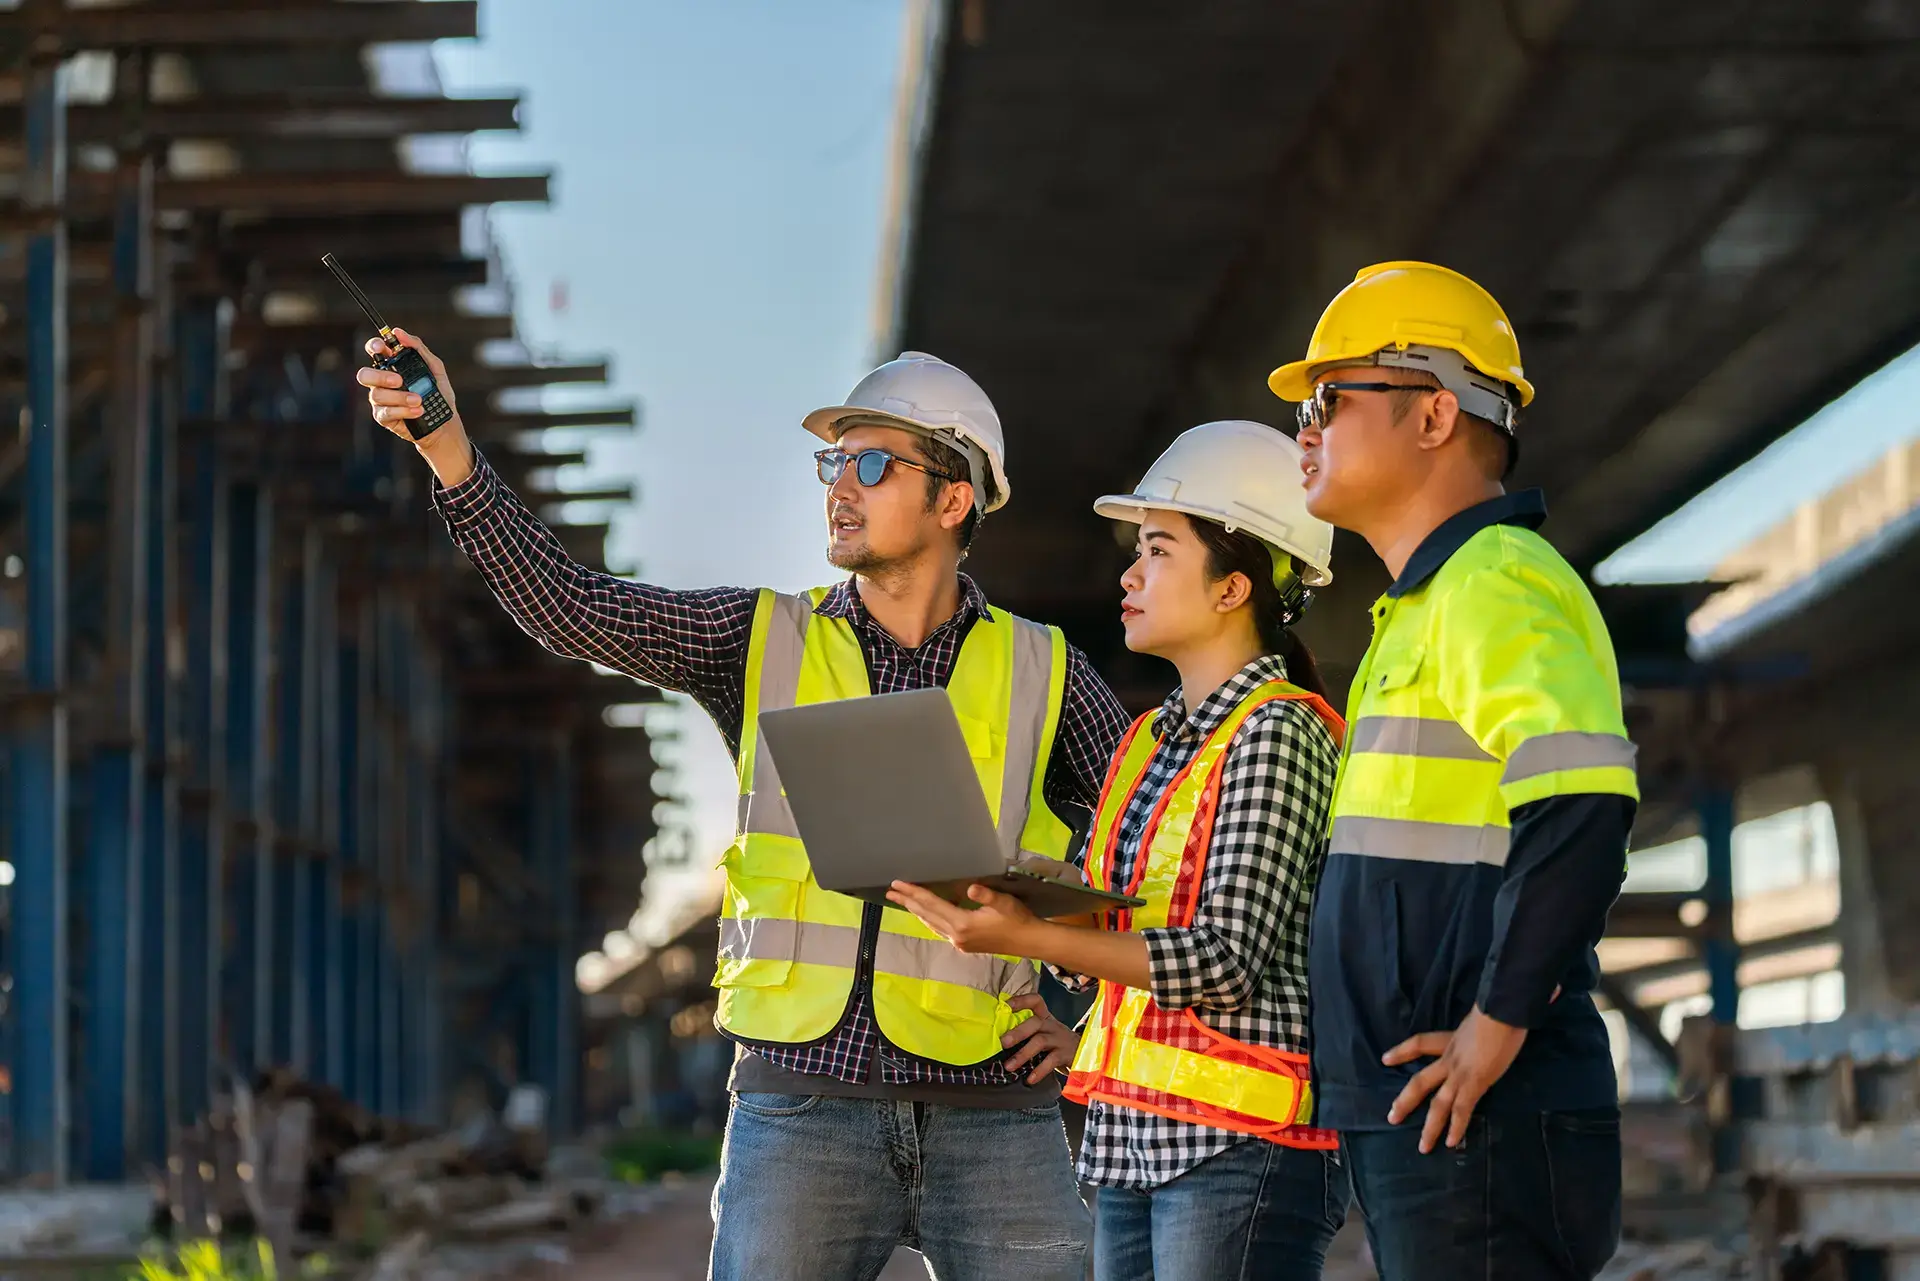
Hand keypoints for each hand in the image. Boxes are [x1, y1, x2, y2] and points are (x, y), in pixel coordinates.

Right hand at [355, 328, 473, 483]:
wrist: (444, 423)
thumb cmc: (437, 394)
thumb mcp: (434, 368)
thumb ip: (418, 349)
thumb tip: (399, 332)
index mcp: (392, 366)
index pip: (375, 351)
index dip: (373, 346)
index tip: (381, 346)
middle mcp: (381, 382)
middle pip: (365, 374)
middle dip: (380, 376)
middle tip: (399, 380)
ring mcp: (380, 400)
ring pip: (377, 394)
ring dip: (400, 397)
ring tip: (418, 400)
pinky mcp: (383, 417)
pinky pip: (385, 412)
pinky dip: (403, 411)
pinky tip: (417, 411)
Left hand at [886, 880, 1043, 956]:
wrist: (1030, 941)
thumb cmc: (1018, 919)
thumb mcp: (1003, 902)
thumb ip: (985, 894)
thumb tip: (969, 887)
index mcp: (962, 924)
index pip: (932, 905)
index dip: (914, 893)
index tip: (897, 884)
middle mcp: (956, 936)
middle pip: (926, 915)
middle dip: (908, 902)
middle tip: (890, 891)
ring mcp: (959, 942)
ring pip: (931, 923)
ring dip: (916, 911)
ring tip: (903, 900)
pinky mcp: (965, 944)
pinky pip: (940, 929)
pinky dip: (929, 918)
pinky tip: (927, 913)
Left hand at [1000, 993, 1077, 1083]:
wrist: (1087, 1055)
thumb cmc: (1057, 1045)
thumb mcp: (1046, 1034)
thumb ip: (1028, 1034)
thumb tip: (999, 1043)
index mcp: (1045, 1018)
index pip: (1035, 1002)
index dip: (1021, 1001)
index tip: (1005, 1005)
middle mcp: (1052, 1025)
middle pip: (1034, 1022)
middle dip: (1017, 1032)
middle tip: (1003, 1043)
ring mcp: (1060, 1039)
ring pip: (1040, 1041)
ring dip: (1023, 1054)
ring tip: (1009, 1066)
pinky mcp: (1066, 1054)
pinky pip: (1051, 1061)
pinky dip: (1039, 1071)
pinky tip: (1030, 1079)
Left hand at [1382, 1006, 1529, 1153]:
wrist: (1501, 1010)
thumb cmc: (1497, 1008)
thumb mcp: (1483, 1015)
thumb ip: (1482, 1020)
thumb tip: (1494, 1020)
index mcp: (1451, 1039)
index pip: (1420, 1043)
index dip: (1402, 1051)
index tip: (1386, 1059)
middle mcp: (1449, 1058)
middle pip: (1420, 1082)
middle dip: (1406, 1101)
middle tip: (1391, 1117)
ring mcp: (1459, 1072)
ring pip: (1438, 1104)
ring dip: (1430, 1128)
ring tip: (1423, 1147)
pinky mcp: (1475, 1083)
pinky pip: (1462, 1110)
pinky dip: (1457, 1128)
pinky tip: (1452, 1143)